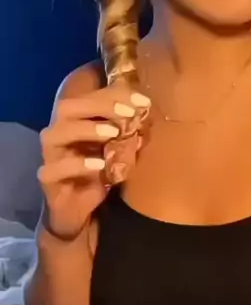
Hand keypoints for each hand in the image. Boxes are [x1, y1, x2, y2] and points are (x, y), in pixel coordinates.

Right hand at [38, 82, 149, 240]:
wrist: (85, 210)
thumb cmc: (104, 172)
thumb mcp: (121, 147)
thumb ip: (129, 127)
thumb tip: (148, 107)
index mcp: (76, 120)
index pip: (90, 96)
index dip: (116, 94)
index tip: (143, 101)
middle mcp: (60, 132)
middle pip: (68, 107)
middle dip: (99, 105)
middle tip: (128, 112)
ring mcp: (51, 155)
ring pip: (56, 133)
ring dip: (87, 129)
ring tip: (113, 132)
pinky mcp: (48, 179)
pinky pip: (53, 169)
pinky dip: (77, 164)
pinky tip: (98, 165)